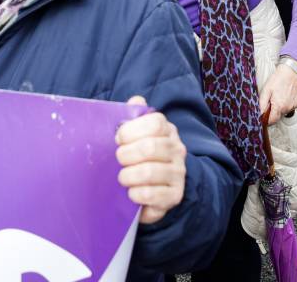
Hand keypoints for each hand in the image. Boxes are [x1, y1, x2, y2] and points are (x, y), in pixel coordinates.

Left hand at [115, 95, 186, 223]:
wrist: (157, 187)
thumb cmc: (140, 156)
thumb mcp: (135, 134)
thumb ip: (134, 116)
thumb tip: (136, 100)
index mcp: (167, 130)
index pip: (155, 122)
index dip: (131, 130)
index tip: (118, 139)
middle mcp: (177, 149)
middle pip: (150, 147)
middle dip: (126, 154)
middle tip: (118, 160)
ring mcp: (178, 173)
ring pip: (150, 172)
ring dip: (128, 176)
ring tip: (122, 178)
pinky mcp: (175, 195)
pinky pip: (152, 195)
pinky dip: (136, 194)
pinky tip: (131, 193)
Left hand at [260, 64, 296, 124]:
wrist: (292, 71)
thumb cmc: (279, 78)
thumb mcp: (266, 90)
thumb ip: (262, 104)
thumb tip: (259, 114)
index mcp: (279, 106)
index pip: (271, 121)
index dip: (266, 119)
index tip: (263, 115)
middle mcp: (287, 108)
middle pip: (277, 117)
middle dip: (272, 112)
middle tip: (270, 101)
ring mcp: (293, 106)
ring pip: (283, 112)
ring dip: (279, 107)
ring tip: (278, 96)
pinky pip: (290, 107)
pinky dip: (286, 104)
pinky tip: (284, 95)